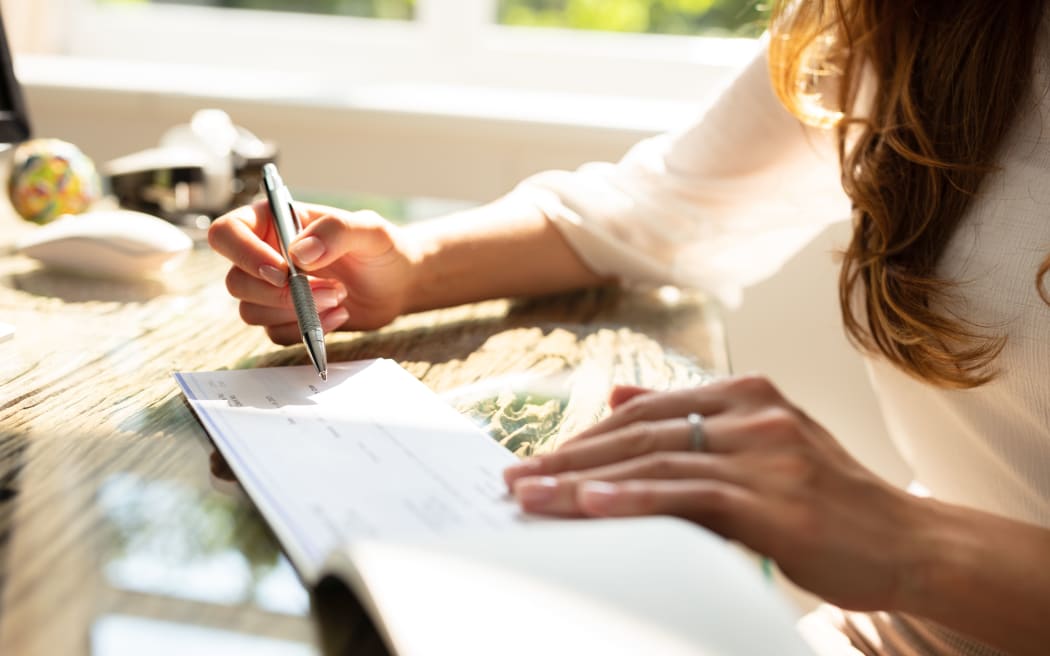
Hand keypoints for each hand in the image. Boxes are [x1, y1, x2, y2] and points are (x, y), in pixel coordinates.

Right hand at [209, 201, 418, 343]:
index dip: (244, 255)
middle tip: (330, 289)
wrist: (398, 284)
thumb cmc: (383, 249)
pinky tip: (339, 315)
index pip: (227, 233)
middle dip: (280, 294)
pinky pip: (275, 333)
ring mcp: (272, 290)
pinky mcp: (285, 318)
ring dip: (295, 312)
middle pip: (236, 281)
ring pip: (250, 311)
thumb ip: (336, 231)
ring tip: (339, 297)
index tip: (283, 271)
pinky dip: (306, 330)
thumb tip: (299, 253)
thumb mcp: (369, 230)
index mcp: (273, 222)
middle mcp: (264, 255)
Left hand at [503, 375, 926, 611]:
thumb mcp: (762, 444)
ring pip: (655, 461)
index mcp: (747, 393)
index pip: (645, 410)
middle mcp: (753, 413)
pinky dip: (634, 497)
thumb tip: (615, 396)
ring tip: (531, 497)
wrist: (909, 540)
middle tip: (515, 479)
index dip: (585, 434)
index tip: (538, 459)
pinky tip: (591, 504)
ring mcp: (765, 453)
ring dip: (583, 480)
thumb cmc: (829, 500)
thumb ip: (692, 418)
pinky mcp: (774, 499)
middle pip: (639, 432)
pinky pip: (689, 495)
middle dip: (570, 457)